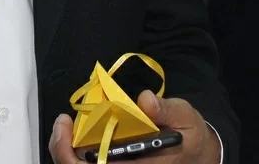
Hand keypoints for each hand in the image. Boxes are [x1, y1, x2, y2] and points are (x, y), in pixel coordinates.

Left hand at [48, 92, 219, 163]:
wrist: (196, 149)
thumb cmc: (189, 136)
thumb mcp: (184, 118)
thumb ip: (166, 110)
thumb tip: (146, 101)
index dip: (71, 155)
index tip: (68, 126)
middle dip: (63, 150)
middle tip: (62, 123)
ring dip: (67, 150)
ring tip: (65, 126)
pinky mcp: (117, 163)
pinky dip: (76, 150)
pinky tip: (76, 132)